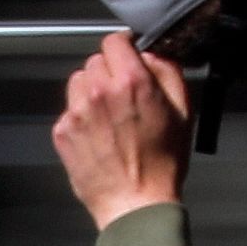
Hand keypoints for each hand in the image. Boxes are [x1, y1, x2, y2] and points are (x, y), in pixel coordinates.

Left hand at [51, 34, 193, 228]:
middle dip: (109, 72)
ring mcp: (77, 111)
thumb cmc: (163, 163)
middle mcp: (99, 91)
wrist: (135, 205)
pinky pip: (69, 110)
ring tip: (109, 116)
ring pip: (78, 82)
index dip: (123, 47)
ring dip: (91, 90)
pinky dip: (81, 117)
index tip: (127, 56)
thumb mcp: (183, 111)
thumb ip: (168, 71)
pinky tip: (98, 135)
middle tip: (123, 95)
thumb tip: (151, 54)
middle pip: (95, 61)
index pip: (114, 40)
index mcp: (131, 81)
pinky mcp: (63, 131)